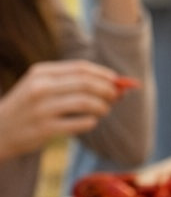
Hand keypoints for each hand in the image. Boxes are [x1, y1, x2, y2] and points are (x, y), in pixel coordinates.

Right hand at [0, 61, 128, 159]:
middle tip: (116, 97)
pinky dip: (91, 122)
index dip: (104, 74)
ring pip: (85, 102)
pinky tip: (90, 121)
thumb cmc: (28, 107)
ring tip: (104, 110)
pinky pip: (80, 123)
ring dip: (102, 106)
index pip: (81, 68)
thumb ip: (71, 82)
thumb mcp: (40, 86)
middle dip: (107, 90)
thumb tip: (112, 83)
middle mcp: (40, 87)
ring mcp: (42, 108)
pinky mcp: (44, 128)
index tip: (117, 81)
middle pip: (86, 83)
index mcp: (41, 72)